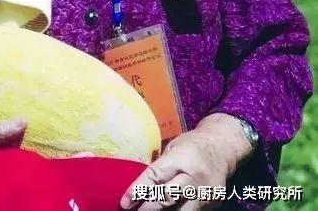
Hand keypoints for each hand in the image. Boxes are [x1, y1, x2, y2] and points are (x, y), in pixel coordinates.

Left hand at [120, 114, 251, 209]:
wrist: (223, 148)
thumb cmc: (193, 144)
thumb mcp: (173, 147)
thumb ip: (160, 166)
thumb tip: (138, 185)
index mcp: (182, 158)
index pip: (156, 176)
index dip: (139, 189)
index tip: (125, 201)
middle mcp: (195, 178)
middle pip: (167, 197)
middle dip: (148, 206)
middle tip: (132, 210)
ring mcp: (205, 194)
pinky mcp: (212, 204)